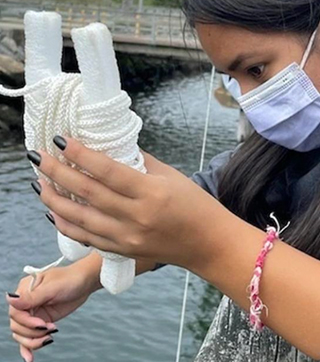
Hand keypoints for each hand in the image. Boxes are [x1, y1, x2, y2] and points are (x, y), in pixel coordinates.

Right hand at [7, 254, 100, 361]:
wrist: (85, 281)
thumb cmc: (70, 279)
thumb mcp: (53, 287)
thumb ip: (32, 296)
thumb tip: (10, 298)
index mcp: (25, 289)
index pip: (15, 312)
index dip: (26, 321)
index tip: (42, 324)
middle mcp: (26, 302)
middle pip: (17, 325)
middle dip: (32, 332)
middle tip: (50, 328)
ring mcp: (33, 312)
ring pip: (22, 334)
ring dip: (33, 340)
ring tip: (49, 337)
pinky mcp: (41, 320)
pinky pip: (30, 336)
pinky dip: (29, 347)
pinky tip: (30, 358)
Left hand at [28, 136, 233, 270]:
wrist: (207, 243)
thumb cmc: (195, 205)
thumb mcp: (170, 176)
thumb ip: (139, 162)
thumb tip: (110, 149)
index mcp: (152, 193)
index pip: (107, 170)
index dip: (80, 154)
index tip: (60, 140)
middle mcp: (137, 217)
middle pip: (87, 193)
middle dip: (58, 172)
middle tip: (39, 156)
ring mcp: (127, 238)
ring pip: (80, 218)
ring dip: (54, 198)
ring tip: (39, 181)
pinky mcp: (123, 251)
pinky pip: (87, 238)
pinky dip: (66, 224)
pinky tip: (53, 210)